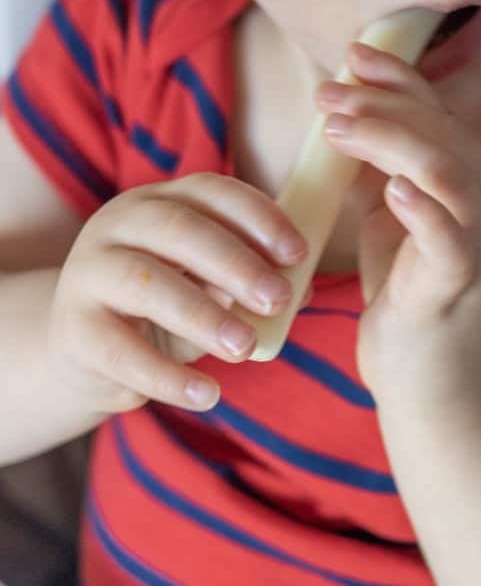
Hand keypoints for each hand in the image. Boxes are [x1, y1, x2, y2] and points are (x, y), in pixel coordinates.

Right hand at [48, 173, 308, 415]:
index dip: (258, 218)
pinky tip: (207, 394)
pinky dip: (168, 377)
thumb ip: (248, 281)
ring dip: (203, 315)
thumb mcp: (205, 284)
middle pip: (180, 229)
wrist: (82, 349)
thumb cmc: (162, 306)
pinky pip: (122, 351)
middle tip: (278, 300)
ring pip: (148, 283)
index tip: (297, 253)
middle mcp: (119, 224)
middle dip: (236, 263)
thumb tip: (302, 289)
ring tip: (244, 348)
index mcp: (160, 201)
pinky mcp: (73, 329)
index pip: (211, 192)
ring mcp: (89, 272)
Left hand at [317, 43, 480, 402]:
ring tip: (336, 128)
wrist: (434, 388)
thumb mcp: (393, 224)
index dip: (401, 80)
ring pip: (446, 167)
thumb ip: (381, 173)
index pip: (446, 115)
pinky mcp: (464, 283)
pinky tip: (387, 187)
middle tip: (327, 94)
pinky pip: (451, 234)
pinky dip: (420, 204)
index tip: (354, 55)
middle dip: (381, 104)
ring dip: (388, 138)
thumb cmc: (411, 303)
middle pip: (443, 130)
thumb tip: (346, 119)